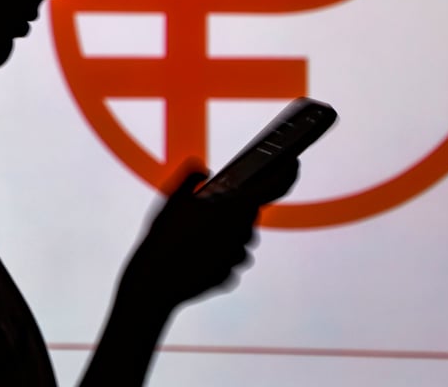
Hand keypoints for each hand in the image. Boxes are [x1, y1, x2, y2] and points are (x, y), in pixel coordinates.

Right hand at [118, 158, 297, 310]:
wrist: (154, 281)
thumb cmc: (164, 237)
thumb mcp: (173, 198)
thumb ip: (191, 178)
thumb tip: (203, 169)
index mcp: (234, 209)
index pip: (273, 187)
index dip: (287, 174)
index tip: (293, 165)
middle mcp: (242, 234)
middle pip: (249, 215)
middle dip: (234, 208)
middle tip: (209, 206)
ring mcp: (236, 258)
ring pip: (239, 240)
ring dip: (224, 234)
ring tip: (193, 233)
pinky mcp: (227, 277)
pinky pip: (227, 261)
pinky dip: (216, 256)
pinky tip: (193, 254)